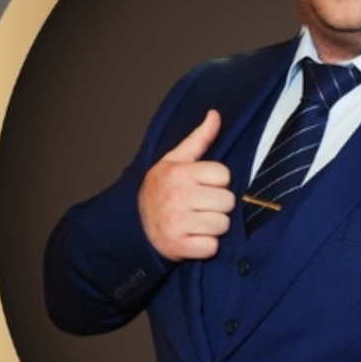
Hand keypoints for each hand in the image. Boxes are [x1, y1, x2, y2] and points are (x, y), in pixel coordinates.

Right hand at [138, 109, 233, 262]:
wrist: (132, 225)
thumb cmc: (159, 190)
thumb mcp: (174, 161)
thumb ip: (199, 139)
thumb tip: (215, 114)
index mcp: (179, 173)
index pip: (224, 176)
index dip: (217, 182)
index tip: (204, 186)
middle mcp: (178, 197)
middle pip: (227, 201)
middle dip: (218, 205)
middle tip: (201, 206)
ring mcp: (177, 223)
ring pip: (222, 225)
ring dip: (213, 227)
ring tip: (196, 222)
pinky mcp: (178, 247)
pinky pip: (211, 247)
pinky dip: (206, 246)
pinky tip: (193, 238)